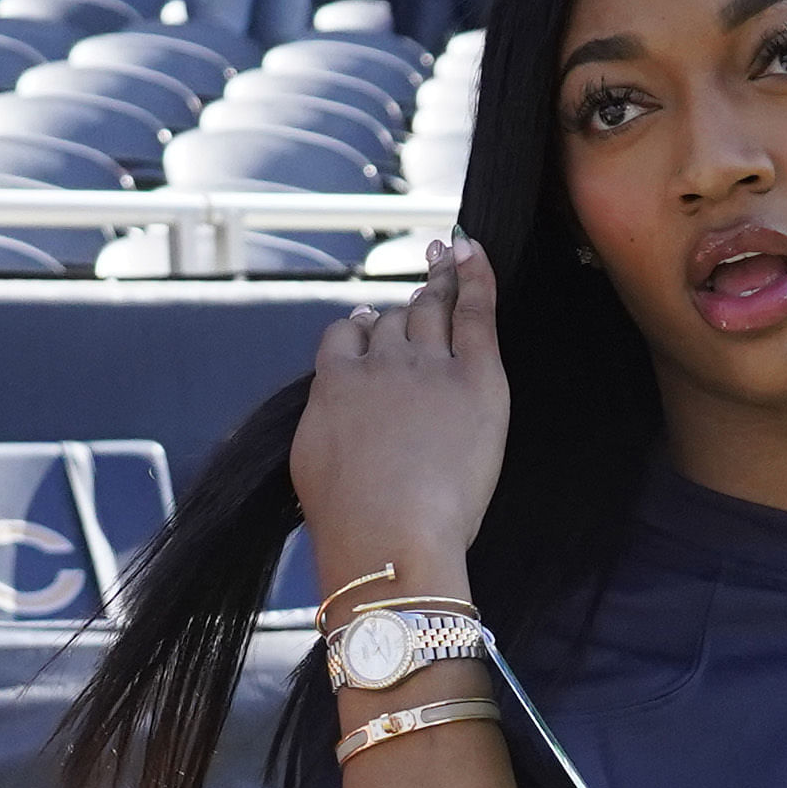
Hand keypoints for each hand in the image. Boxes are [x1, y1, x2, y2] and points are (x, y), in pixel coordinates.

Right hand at [294, 236, 504, 589]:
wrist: (388, 537)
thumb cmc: (350, 523)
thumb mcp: (312, 465)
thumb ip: (325, 422)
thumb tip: (338, 409)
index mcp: (334, 385)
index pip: (346, 337)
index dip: (359, 329)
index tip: (367, 325)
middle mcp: (378, 365)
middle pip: (391, 322)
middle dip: (402, 310)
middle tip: (418, 296)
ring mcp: (426, 367)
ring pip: (428, 311)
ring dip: (435, 285)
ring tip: (444, 262)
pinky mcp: (474, 378)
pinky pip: (474, 311)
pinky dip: (474, 276)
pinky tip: (472, 251)